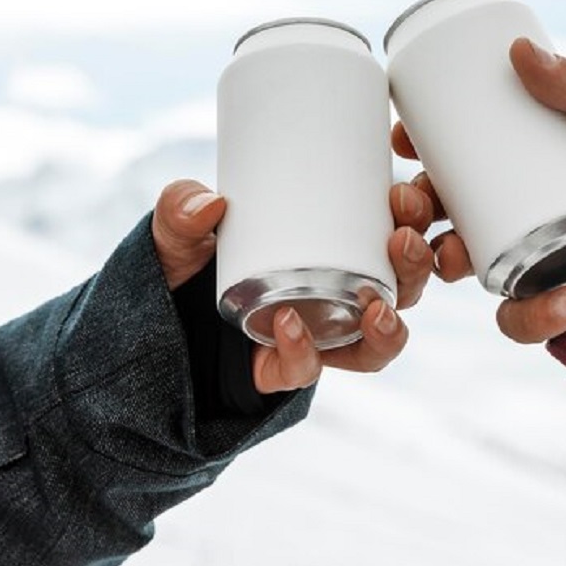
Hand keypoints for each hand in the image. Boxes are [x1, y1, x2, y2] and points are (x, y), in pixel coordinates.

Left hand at [151, 178, 434, 393]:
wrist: (147, 325)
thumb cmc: (184, 265)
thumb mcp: (181, 227)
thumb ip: (181, 208)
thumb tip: (210, 203)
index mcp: (336, 246)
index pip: (396, 230)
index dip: (415, 217)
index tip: (404, 195)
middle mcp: (338, 294)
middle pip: (404, 286)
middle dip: (417, 265)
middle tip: (404, 239)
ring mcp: (317, 335)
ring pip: (377, 341)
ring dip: (391, 327)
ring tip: (378, 308)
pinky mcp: (284, 370)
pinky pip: (308, 370)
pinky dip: (303, 352)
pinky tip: (289, 325)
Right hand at [392, 37, 565, 344]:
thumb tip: (520, 49)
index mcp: (532, 174)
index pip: (461, 163)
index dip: (422, 154)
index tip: (403, 136)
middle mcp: (525, 221)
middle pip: (448, 217)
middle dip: (413, 212)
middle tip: (413, 202)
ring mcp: (537, 268)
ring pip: (465, 270)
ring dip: (442, 263)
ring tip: (452, 256)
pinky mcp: (557, 312)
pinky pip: (522, 321)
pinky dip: (535, 316)